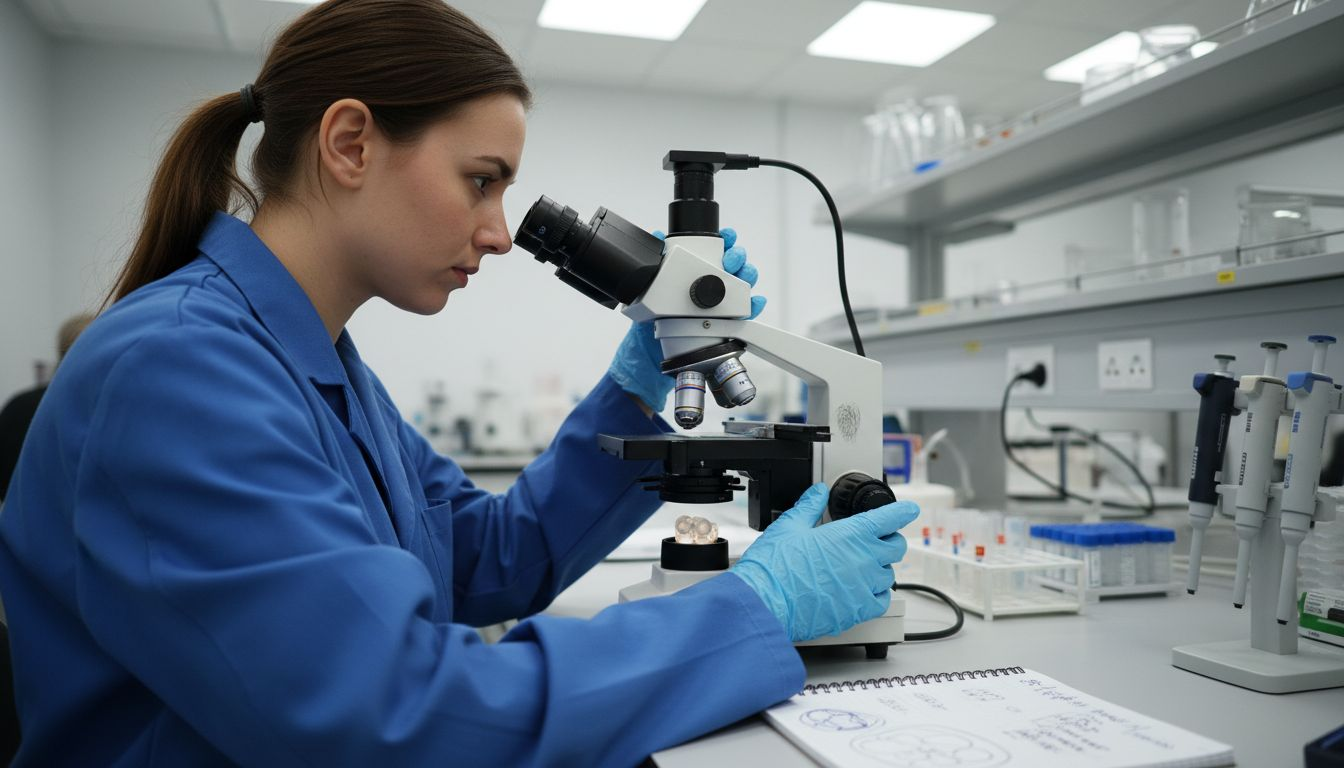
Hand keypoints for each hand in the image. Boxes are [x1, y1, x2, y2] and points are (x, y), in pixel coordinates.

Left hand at [608, 227, 765, 411]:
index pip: (718, 249)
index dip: (726, 240)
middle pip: (736, 264)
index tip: (727, 237)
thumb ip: (656, 263)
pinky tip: (754, 301)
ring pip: (744, 284)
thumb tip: (655, 239)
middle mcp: (715, 284)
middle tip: (730, 260)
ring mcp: (723, 303)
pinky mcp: (729, 322)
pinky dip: (754, 305)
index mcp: (699, 270)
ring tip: (742, 277)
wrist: (652, 350)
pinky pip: (747, 312)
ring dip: (747, 277)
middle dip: (737, 257)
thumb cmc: (655, 315)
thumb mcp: (651, 288)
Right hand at [729, 483, 918, 641]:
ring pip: (890, 574)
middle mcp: (864, 559)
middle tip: (879, 540)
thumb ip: (809, 506)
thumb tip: (817, 492)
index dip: (903, 511)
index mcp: (850, 534)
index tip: (910, 509)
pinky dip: (878, 594)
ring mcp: (864, 586)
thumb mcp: (789, 525)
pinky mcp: (859, 610)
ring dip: (881, 568)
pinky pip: (883, 600)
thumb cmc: (775, 566)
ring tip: (863, 567)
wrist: (766, 602)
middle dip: (891, 540)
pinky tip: (865, 590)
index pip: (889, 518)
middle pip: (896, 546)